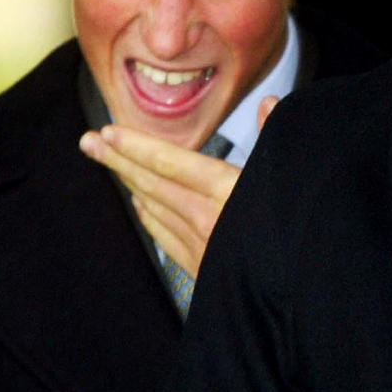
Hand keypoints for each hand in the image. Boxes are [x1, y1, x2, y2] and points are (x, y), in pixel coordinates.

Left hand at [79, 96, 278, 275]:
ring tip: (109, 163)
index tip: (109, 133)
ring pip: (156, 208)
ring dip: (130, 183)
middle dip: (120, 160)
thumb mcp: (291, 179)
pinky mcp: (204, 269)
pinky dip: (150, 216)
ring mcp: (202, 247)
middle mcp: (208, 219)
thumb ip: (274, 137)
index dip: (138, 146)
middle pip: (154, 183)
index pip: (172, 163)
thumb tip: (268, 102)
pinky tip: (140, 205)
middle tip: (90, 142)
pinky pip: (166, 236)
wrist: (301, 289)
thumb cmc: (297, 231)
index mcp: (229, 192)